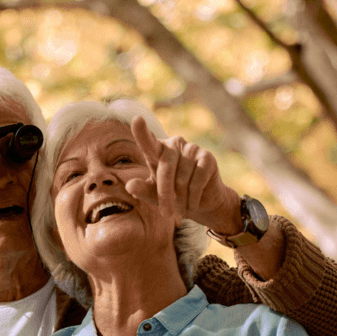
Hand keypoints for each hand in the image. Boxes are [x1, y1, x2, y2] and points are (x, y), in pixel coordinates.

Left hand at [125, 116, 241, 231]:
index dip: (142, 132)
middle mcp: (174, 144)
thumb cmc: (172, 197)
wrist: (201, 203)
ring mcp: (192, 148)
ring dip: (181, 199)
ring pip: (182, 178)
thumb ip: (141, 190)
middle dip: (165, 195)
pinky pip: (197, 181)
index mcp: (157, 151)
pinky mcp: (207, 157)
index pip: (148, 142)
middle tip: (167, 215)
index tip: (137, 120)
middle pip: (166, 169)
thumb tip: (129, 185)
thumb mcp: (154, 196)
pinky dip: (193, 197)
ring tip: (183, 206)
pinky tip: (193, 203)